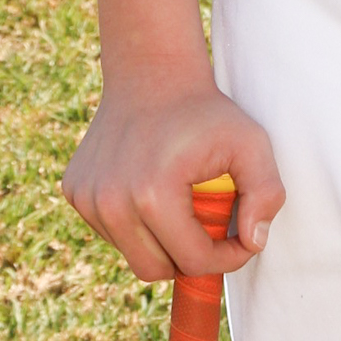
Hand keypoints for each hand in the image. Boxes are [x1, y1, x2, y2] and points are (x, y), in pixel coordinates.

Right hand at [64, 72, 283, 281]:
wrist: (152, 71)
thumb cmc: (205, 110)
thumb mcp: (251, 141)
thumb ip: (265, 193)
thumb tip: (254, 242)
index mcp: (152, 196)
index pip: (193, 261)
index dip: (226, 257)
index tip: (242, 238)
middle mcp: (110, 203)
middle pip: (157, 270)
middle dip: (190, 256)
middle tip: (210, 223)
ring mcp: (86, 198)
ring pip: (133, 254)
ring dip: (161, 241)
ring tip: (181, 200)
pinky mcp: (75, 191)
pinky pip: (112, 232)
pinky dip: (136, 223)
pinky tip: (150, 185)